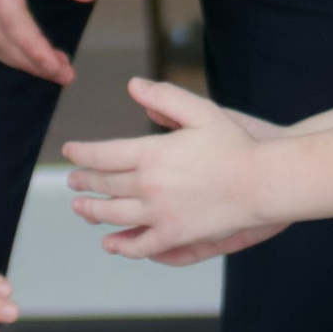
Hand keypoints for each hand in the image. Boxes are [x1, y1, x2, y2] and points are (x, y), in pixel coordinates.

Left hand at [64, 77, 279, 261]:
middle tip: (72, 180)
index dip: (81, 153)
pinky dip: (122, 245)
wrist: (263, 182)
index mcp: (151, 154)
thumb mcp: (200, 110)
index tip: (69, 152)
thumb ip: (164, 98)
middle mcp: (149, 186)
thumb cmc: (234, 144)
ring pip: (114, 216)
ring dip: (92, 212)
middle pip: (105, 185)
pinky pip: (140, 245)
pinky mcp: (175, 237)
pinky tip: (111, 243)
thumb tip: (132, 85)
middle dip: (84, 182)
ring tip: (81, 209)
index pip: (102, 154)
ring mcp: (160, 215)